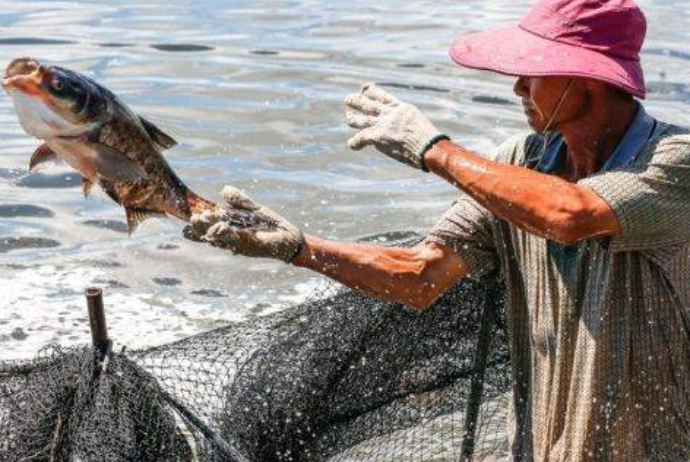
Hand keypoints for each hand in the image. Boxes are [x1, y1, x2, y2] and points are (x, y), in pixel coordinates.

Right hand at [184, 186, 303, 262]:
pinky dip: (229, 234)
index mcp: (231, 229)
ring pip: (222, 239)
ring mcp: (241, 243)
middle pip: (211, 235)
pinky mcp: (252, 245)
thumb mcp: (254, 210)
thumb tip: (224, 189)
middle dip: (201, 228)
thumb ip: (240, 200)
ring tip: (205, 221)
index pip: (210, 228)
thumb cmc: (272, 226)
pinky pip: (238, 240)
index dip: (198, 227)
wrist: (290, 238)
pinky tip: (222, 227)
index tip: (186, 222)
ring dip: (213, 231)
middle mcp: (233, 239)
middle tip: (192, 220)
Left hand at [345, 83, 447, 169]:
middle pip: (368, 104)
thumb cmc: (429, 140)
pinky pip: (361, 138)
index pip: (382, 96)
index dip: (371, 91)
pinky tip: (353, 145)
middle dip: (357, 100)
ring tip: (348, 117)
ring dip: (352, 118)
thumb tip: (403, 131)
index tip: (364, 88)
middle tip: (348, 99)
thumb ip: (407, 123)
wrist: (428, 146)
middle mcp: (390, 114)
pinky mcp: (378, 136)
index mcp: (401, 108)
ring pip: (362, 119)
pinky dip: (355, 142)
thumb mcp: (419, 123)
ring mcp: (383, 125)